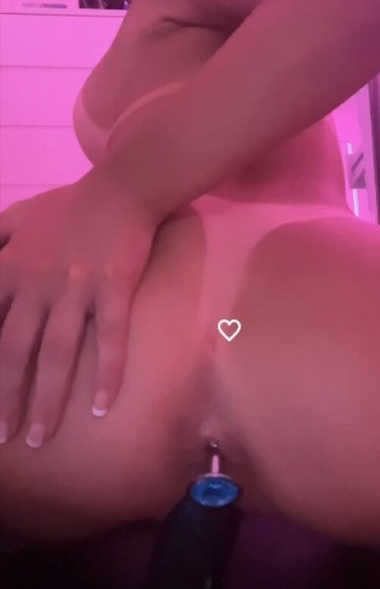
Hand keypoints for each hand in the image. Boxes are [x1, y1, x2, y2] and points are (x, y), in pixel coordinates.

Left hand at [0, 171, 157, 447]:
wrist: (121, 187)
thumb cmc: (69, 205)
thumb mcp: (18, 216)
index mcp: (11, 266)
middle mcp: (37, 282)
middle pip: (15, 349)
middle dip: (6, 397)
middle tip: (2, 438)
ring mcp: (76, 286)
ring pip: (57, 351)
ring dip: (48, 399)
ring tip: (40, 437)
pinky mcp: (114, 287)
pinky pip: (109, 336)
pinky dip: (107, 373)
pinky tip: (102, 406)